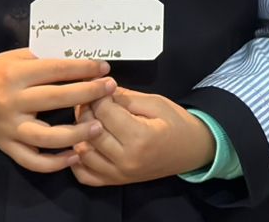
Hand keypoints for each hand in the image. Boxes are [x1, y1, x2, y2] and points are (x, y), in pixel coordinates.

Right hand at [0, 48, 115, 172]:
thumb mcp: (21, 56)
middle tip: (110, 89)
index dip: (82, 68)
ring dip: (75, 134)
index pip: (55, 70)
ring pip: (45, 137)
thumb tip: (87, 62)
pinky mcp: (6, 146)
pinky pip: (31, 161)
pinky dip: (54, 163)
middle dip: (86, 93)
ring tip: (99, 128)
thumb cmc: (3, 71)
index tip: (104, 68)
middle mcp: (11, 102)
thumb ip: (49, 59)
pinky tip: (75, 156)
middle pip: (54, 99)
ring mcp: (9, 128)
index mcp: (15, 75)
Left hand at [71, 88, 216, 185]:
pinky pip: (84, 175)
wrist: (191, 150)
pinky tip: (83, 143)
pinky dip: (77, 160)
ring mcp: (118, 174)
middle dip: (87, 111)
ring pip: (82, 153)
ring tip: (90, 118)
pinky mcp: (115, 182)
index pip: (104, 112)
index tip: (101, 86)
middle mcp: (126, 160)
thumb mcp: (155, 103)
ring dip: (80, 133)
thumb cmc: (176, 123)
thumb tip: (99, 89)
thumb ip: (125, 98)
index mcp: (140, 137)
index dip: (99, 95)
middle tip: (92, 99)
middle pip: (90, 131)